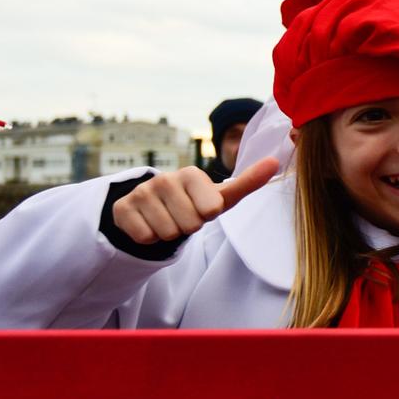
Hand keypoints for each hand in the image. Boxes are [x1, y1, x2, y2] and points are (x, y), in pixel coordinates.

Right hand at [110, 157, 275, 244]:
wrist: (155, 208)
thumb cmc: (195, 202)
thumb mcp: (222, 195)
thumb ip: (248, 181)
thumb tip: (275, 162)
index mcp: (192, 174)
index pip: (211, 209)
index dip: (207, 215)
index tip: (202, 207)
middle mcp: (165, 178)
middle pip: (190, 224)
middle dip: (189, 226)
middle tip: (184, 216)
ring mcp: (141, 192)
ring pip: (167, 232)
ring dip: (170, 232)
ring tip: (168, 218)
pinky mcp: (122, 208)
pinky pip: (145, 236)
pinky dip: (151, 237)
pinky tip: (150, 223)